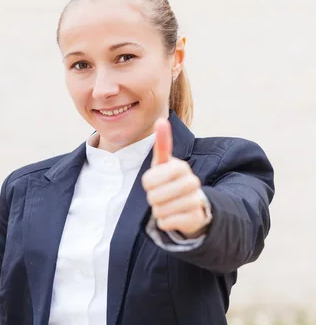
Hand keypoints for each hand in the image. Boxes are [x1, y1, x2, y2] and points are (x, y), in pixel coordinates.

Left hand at [141, 118, 210, 237]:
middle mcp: (191, 182)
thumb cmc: (170, 182)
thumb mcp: (163, 164)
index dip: (147, 183)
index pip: (148, 179)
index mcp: (180, 167)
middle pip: (153, 196)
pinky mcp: (196, 218)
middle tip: (160, 196)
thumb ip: (162, 144)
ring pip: (159, 210)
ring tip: (167, 205)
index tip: (154, 182)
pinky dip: (165, 222)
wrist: (191, 207)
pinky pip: (167, 222)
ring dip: (158, 210)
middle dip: (152, 198)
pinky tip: (173, 216)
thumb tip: (161, 120)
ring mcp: (195, 200)